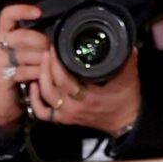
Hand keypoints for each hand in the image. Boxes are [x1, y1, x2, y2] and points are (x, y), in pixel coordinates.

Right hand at [0, 1, 53, 130]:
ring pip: (25, 54)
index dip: (22, 11)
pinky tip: (40, 78)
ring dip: (41, 61)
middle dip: (40, 42)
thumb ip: (33, 42)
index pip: (7, 15)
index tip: (38, 13)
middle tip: (50, 50)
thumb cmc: (20, 77)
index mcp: (3, 36)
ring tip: (46, 67)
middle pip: (21, 35)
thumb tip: (55, 30)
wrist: (5, 106)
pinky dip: (36, 74)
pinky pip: (23, 70)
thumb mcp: (27, 55)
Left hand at [27, 39, 141, 137]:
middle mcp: (74, 107)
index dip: (56, 63)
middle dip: (46, 66)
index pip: (64, 79)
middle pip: (50, 87)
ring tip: (42, 62)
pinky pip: (42, 112)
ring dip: (40, 78)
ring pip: (44, 97)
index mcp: (88, 97)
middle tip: (47, 51)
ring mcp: (66, 114)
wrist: (124, 121)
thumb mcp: (128, 77)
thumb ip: (126, 59)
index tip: (55, 47)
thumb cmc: (125, 99)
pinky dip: (35, 99)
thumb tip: (124, 39)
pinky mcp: (63, 118)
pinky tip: (34, 85)